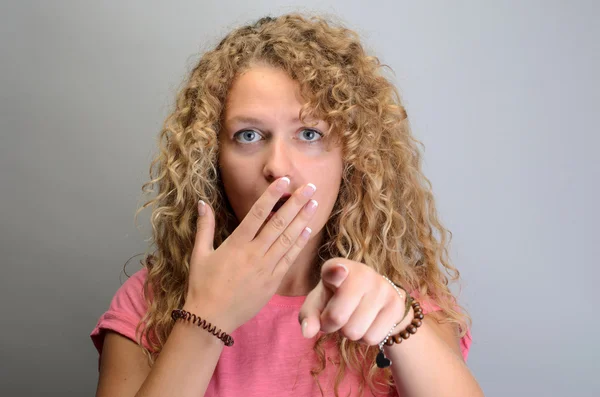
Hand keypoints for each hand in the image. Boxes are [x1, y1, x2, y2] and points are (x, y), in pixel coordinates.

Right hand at [185, 177, 318, 332]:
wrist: (212, 319)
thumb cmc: (203, 285)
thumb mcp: (200, 254)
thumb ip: (205, 226)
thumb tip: (202, 202)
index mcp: (236, 244)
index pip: (257, 214)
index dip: (272, 196)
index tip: (284, 181)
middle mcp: (254, 254)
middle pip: (279, 224)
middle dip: (296, 204)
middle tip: (310, 187)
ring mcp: (266, 268)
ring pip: (288, 239)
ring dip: (303, 220)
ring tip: (314, 203)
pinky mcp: (273, 282)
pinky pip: (289, 259)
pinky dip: (299, 243)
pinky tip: (308, 230)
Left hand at [298, 259, 411, 344]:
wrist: (374, 299)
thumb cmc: (336, 299)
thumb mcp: (318, 304)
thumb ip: (308, 316)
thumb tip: (307, 332)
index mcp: (337, 266)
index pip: (335, 270)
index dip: (336, 273)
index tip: (340, 271)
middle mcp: (363, 273)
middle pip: (337, 317)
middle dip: (331, 326)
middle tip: (336, 317)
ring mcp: (382, 288)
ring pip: (355, 332)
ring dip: (349, 334)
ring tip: (353, 318)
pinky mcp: (396, 304)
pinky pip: (372, 338)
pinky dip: (364, 339)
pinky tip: (367, 324)